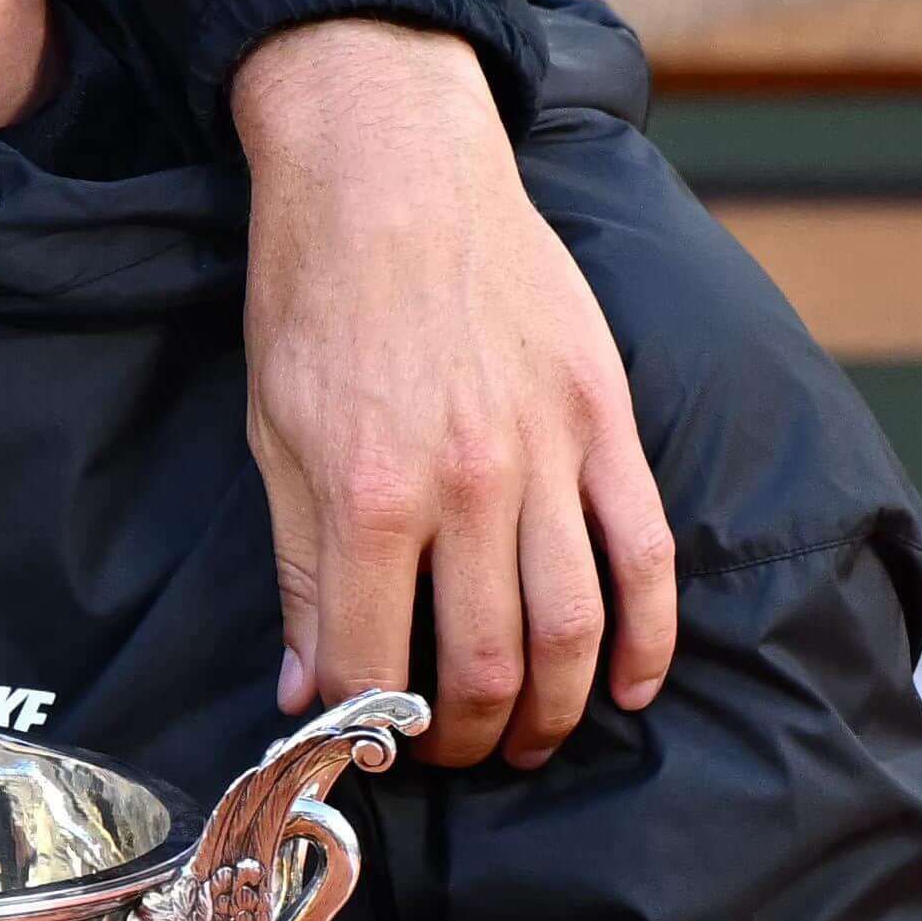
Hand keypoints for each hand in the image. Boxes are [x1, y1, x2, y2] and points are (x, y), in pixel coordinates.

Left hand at [230, 16, 675, 765]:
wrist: (390, 164)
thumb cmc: (316, 293)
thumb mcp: (273, 434)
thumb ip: (299, 572)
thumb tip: (304, 692)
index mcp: (370, 497)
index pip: (377, 671)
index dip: (370, 736)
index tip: (367, 753)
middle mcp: (468, 486)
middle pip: (489, 669)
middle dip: (469, 741)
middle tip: (453, 756)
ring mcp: (547, 452)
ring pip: (574, 627)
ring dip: (555, 710)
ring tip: (533, 741)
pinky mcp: (602, 416)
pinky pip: (645, 548)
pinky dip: (647, 634)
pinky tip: (631, 686)